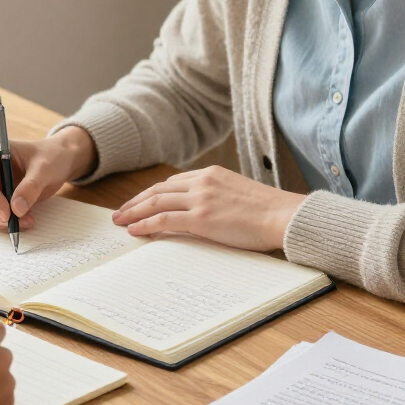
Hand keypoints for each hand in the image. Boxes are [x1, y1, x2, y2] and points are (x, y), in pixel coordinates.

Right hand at [0, 127, 95, 229]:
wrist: (54, 160)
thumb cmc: (49, 157)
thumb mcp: (45, 169)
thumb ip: (31, 187)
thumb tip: (16, 209)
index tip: (9, 214)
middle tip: (21, 221)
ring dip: (1, 221)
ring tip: (27, 219)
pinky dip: (3, 221)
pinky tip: (23, 218)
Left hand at [111, 165, 304, 251]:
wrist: (285, 216)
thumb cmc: (268, 212)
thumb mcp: (238, 194)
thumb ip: (216, 197)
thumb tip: (201, 212)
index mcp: (211, 174)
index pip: (172, 182)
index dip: (151, 193)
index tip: (139, 202)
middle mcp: (202, 181)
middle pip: (158, 189)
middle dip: (136, 201)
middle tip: (120, 212)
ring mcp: (201, 199)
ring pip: (156, 202)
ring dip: (134, 212)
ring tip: (120, 221)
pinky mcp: (202, 218)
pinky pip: (164, 219)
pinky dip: (145, 224)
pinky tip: (135, 230)